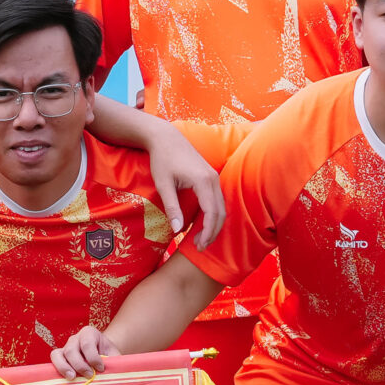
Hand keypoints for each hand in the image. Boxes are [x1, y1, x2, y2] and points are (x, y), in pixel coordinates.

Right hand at [51, 325, 117, 380]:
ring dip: (64, 367)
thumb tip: (113, 372)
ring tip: (72, 378)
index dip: (93, 357)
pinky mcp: (60, 357)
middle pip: (71, 350)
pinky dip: (58, 369)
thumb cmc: (109, 356)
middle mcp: (75, 338)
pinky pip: (54, 361)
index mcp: (89, 333)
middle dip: (80, 365)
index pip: (88, 344)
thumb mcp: (114, 356)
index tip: (101, 368)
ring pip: (59, 354)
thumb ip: (113, 362)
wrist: (103, 355)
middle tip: (89, 376)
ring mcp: (65, 347)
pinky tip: (65, 379)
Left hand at [139, 120, 225, 248]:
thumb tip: (177, 230)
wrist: (165, 138)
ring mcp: (214, 177)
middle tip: (199, 247)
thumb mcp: (163, 184)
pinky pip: (217, 200)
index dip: (207, 232)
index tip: (199, 245)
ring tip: (200, 239)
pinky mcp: (211, 177)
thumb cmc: (162, 159)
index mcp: (203, 181)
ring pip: (221, 206)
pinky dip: (213, 214)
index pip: (212, 212)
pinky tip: (202, 223)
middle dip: (212, 232)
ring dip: (214, 224)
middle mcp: (213, 179)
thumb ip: (171, 207)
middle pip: (221, 212)